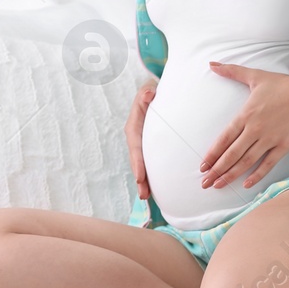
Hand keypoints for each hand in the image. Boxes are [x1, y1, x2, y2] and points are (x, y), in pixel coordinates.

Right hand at [125, 77, 158, 200]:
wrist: (154, 95)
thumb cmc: (151, 92)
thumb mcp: (148, 89)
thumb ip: (147, 92)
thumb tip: (148, 95)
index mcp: (134, 126)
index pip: (135, 146)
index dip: (137, 162)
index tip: (140, 177)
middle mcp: (136, 138)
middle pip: (136, 160)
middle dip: (139, 178)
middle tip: (143, 195)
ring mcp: (142, 145)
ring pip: (141, 164)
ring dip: (143, 182)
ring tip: (146, 198)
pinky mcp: (149, 148)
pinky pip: (149, 163)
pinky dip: (150, 177)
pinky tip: (154, 191)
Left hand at [198, 62, 288, 190]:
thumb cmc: (281, 85)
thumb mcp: (254, 76)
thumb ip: (231, 71)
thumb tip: (212, 64)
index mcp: (245, 115)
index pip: (224, 139)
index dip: (212, 154)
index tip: (202, 165)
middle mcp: (255, 129)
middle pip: (232, 154)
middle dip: (217, 169)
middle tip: (204, 182)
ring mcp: (269, 139)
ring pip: (246, 161)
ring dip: (231, 175)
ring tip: (218, 185)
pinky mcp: (283, 145)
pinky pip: (267, 164)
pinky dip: (256, 175)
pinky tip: (246, 184)